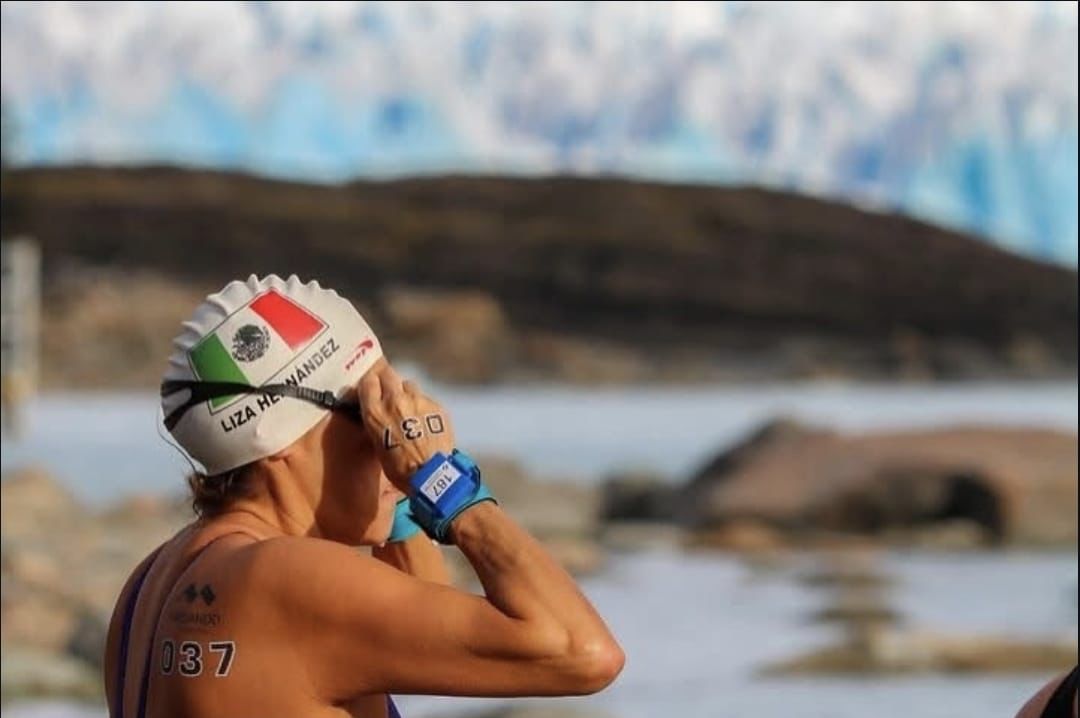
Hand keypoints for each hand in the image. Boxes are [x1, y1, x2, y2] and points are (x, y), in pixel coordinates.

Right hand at [358, 362, 455, 492]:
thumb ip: (377, 422)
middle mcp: (395, 400)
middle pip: (388, 374)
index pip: (368, 381)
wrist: (431, 474)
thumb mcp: (378, 445)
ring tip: (409, 408)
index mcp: (375, 412)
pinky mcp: (435, 405)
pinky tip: (425, 420)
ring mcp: (417, 400)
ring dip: (406, 392)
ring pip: (408, 384)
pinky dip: (423, 406)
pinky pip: (426, 398)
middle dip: (387, 380)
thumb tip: (378, 415)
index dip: (370, 383)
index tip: (371, 387)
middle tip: (388, 389)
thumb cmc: (400, 467)